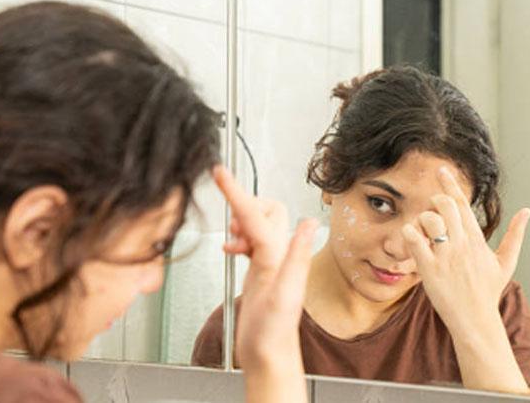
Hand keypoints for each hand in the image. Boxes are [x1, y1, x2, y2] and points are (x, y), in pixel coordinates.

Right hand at [213, 165, 316, 375]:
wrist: (267, 355)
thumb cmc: (273, 333)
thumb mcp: (286, 295)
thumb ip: (297, 258)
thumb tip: (309, 224)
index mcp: (280, 255)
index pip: (257, 215)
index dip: (237, 194)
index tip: (220, 173)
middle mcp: (278, 253)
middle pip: (265, 209)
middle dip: (245, 206)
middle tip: (231, 222)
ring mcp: (270, 260)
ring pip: (256, 223)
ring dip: (241, 221)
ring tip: (232, 238)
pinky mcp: (261, 268)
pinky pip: (250, 240)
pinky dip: (238, 237)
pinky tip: (232, 249)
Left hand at [400, 167, 529, 333]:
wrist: (476, 320)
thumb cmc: (487, 292)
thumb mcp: (506, 262)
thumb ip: (515, 235)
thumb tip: (527, 211)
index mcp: (476, 239)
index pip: (462, 203)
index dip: (450, 184)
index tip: (441, 170)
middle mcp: (461, 244)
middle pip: (444, 205)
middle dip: (434, 203)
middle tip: (432, 215)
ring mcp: (445, 256)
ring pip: (428, 220)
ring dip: (420, 220)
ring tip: (422, 234)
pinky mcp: (429, 270)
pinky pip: (414, 241)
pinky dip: (409, 235)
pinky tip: (410, 241)